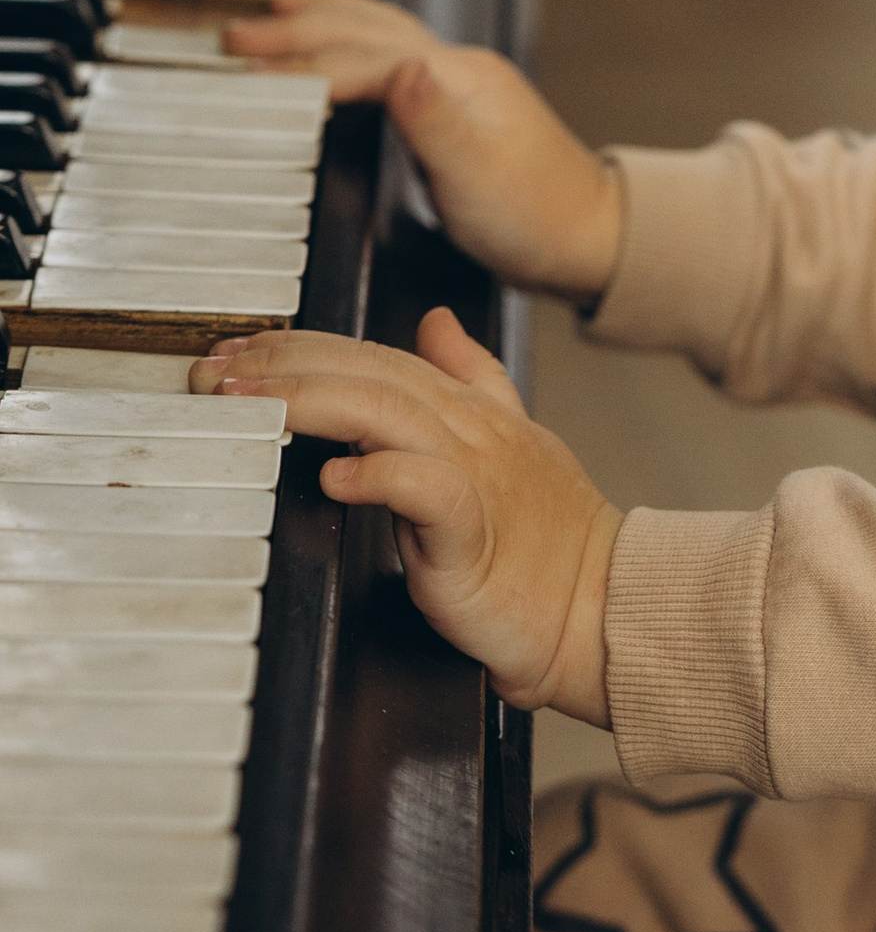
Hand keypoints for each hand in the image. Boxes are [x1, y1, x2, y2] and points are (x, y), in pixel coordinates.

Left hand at [193, 307, 617, 723]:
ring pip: (388, 414)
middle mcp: (472, 430)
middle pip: (370, 372)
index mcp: (472, 409)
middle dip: (286, 362)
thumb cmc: (549, 543)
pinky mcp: (476, 535)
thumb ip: (472, 377)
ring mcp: (478, 476)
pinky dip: (380, 475)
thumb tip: (436, 321)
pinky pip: (428, 489)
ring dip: (310, 402)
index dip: (303, 347)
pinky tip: (334, 479)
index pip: (376, 356)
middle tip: (217, 370)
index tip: (238, 353)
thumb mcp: (512, 440)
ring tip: (248, 404)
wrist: (601, 609)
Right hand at [223, 0, 622, 297]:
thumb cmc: (537, 218)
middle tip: (236, 37)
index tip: (245, 75)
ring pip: (379, 31)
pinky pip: (389, 57)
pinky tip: (339, 58)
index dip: (300, 67)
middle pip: (365, 29)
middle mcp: (458, 70)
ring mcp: (459, 84)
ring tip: (277, 13)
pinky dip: (351, 47)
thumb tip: (398, 68)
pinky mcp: (457, 108)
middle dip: (298, 28)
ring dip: (324, 21)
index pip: (360, 60)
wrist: (591, 239)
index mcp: (457, 77)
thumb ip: (433, 119)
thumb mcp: (477, 174)